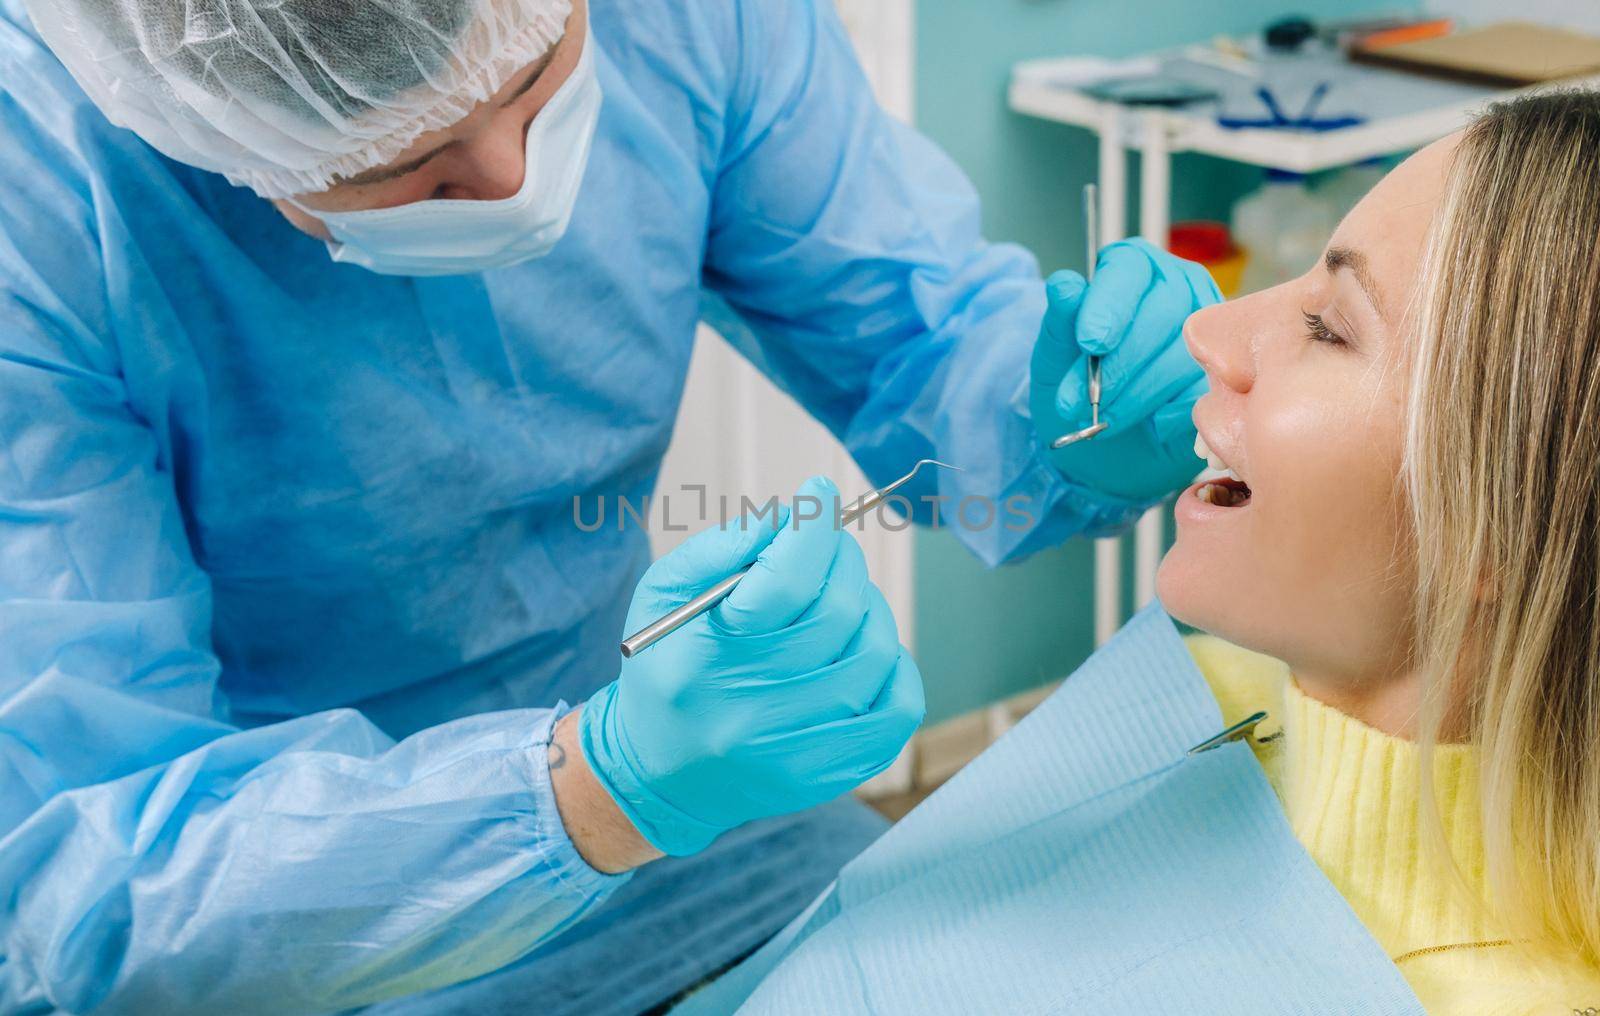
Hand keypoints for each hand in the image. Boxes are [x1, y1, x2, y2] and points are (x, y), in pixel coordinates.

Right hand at [579, 477, 924, 856]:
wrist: (661, 775)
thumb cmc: (667, 669)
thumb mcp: (663, 598)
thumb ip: (722, 548)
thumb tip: (792, 518)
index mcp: (705, 660)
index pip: (785, 581)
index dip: (813, 527)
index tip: (819, 495)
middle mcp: (751, 711)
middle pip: (838, 610)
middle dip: (840, 560)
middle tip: (824, 551)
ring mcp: (796, 750)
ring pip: (875, 652)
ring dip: (867, 609)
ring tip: (838, 603)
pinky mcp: (830, 774)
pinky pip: (899, 708)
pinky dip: (894, 666)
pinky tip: (861, 651)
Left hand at [1030, 238, 1220, 502]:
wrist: (1096, 445)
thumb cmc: (1074, 387)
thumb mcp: (1052, 358)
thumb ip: (1059, 322)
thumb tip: (1064, 285)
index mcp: (1134, 270)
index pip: (1129, 269)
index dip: (1109, 305)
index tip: (1090, 343)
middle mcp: (1179, 289)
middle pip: (1165, 311)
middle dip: (1121, 362)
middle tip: (1084, 401)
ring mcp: (1208, 332)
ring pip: (1184, 355)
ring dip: (1138, 394)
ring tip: (1102, 418)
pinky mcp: (1225, 378)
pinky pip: (1204, 393)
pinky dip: (1168, 415)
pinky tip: (1146, 427)